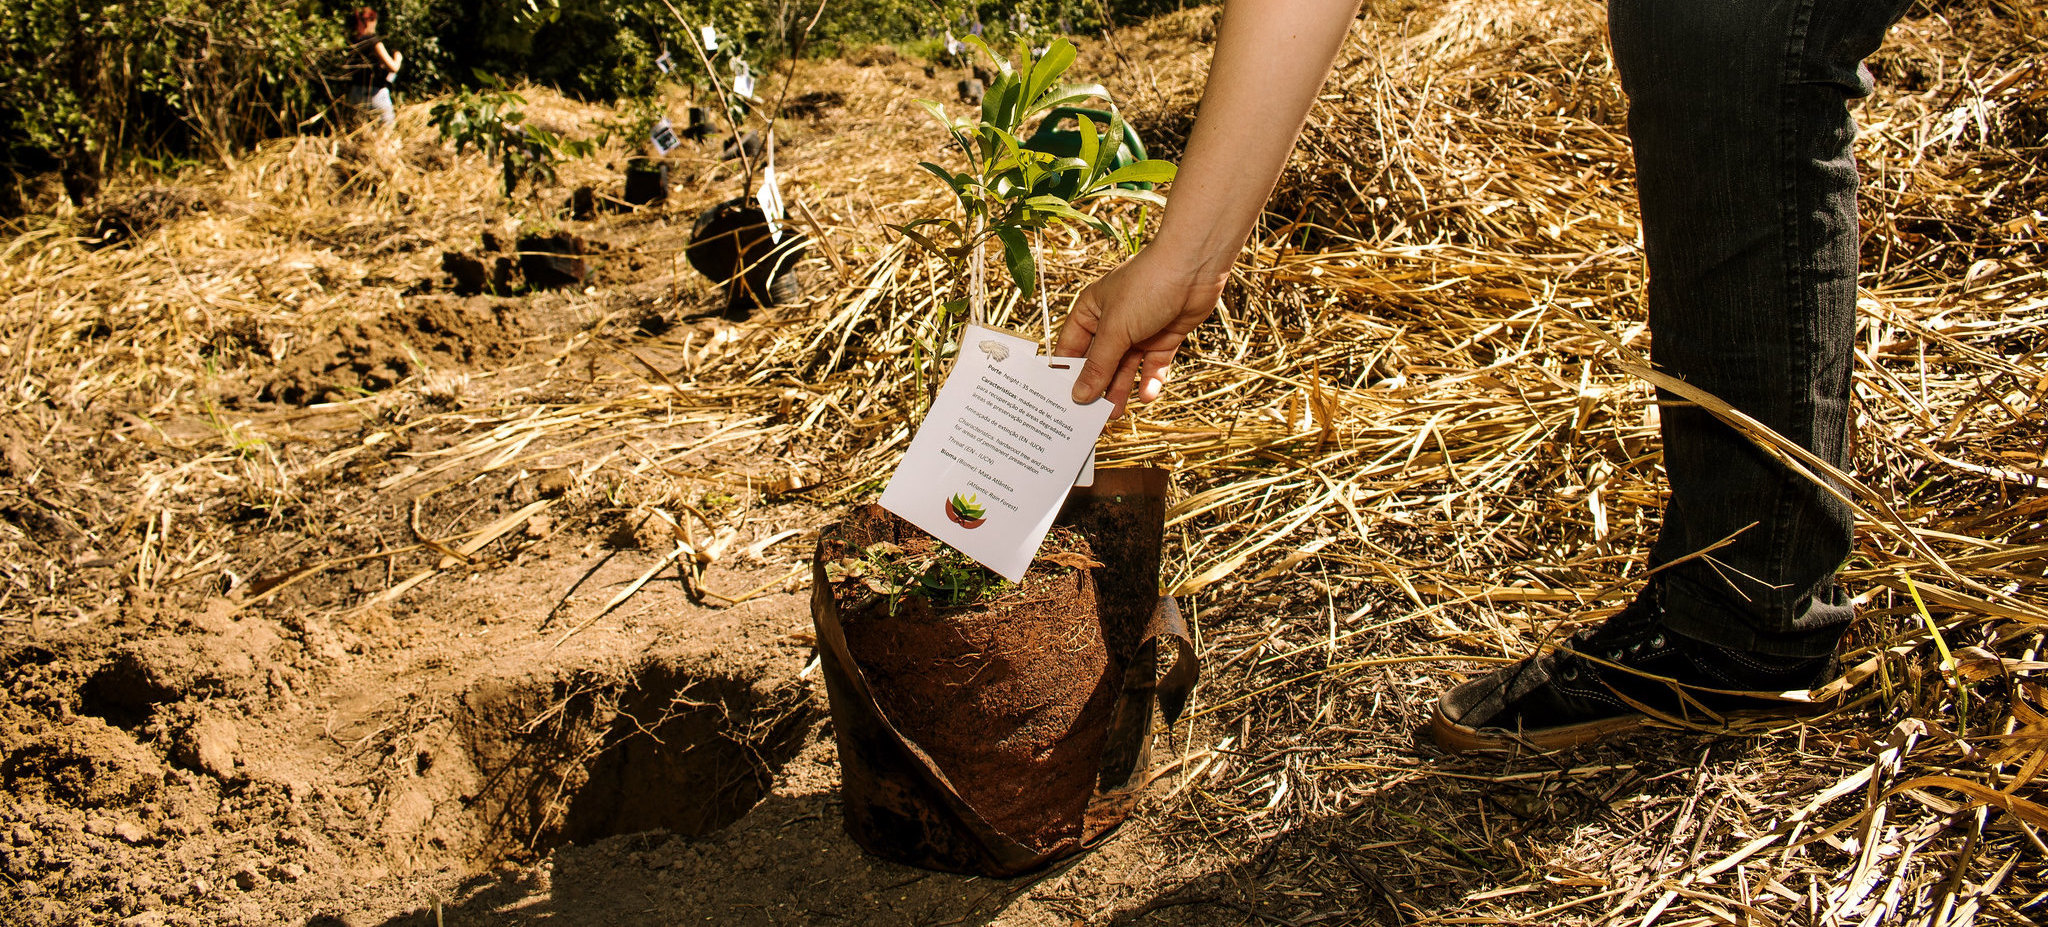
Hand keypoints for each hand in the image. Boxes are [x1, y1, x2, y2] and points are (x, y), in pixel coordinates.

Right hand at [1054, 246, 1224, 416]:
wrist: (1194, 268)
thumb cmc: (1147, 285)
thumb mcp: (1116, 330)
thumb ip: (1098, 365)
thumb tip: (1079, 394)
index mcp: (1091, 311)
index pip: (1072, 347)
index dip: (1066, 373)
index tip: (1062, 401)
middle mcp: (1113, 322)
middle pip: (1100, 362)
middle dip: (1097, 387)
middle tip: (1090, 415)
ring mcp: (1139, 331)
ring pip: (1126, 368)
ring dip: (1121, 389)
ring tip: (1115, 413)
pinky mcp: (1164, 338)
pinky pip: (1153, 365)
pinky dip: (1150, 380)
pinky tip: (1146, 395)